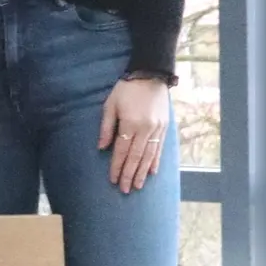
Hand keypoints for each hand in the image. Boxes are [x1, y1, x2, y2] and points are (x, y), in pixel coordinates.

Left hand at [99, 77, 170, 192]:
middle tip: (124, 189)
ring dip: (142, 172)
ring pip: (149, 156)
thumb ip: (106, 127)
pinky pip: (160, 148)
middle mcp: (146, 129)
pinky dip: (155, 162)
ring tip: (137, 186)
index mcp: (130, 123)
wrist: (150, 75)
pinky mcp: (164, 128)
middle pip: (136, 157)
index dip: (117, 166)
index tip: (112, 179)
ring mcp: (157, 129)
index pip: (122, 150)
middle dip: (129, 174)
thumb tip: (102, 147)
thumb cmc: (126, 89)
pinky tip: (151, 172)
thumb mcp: (110, 105)